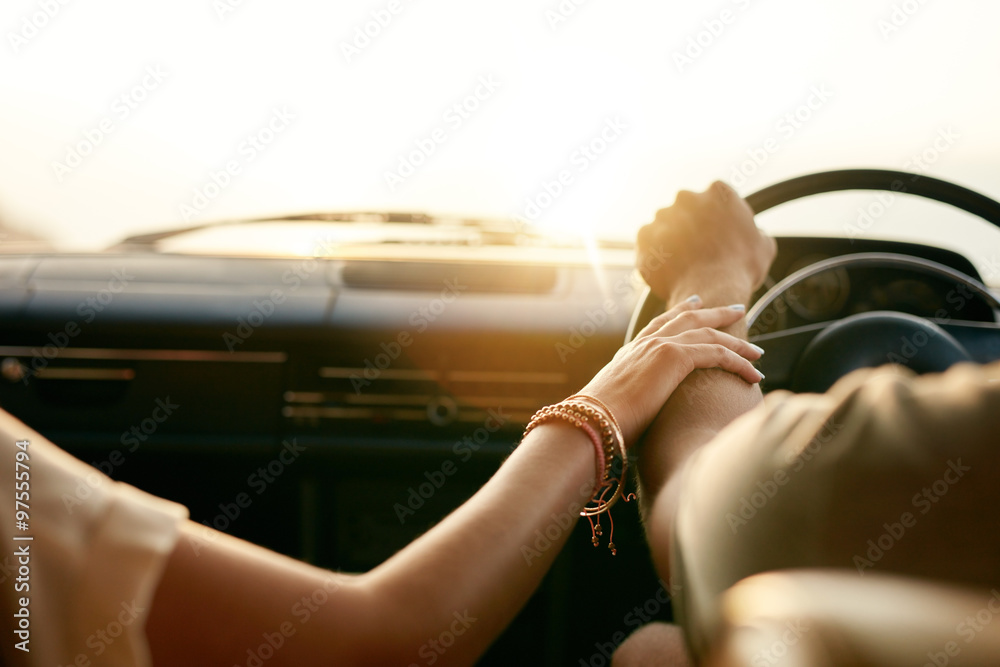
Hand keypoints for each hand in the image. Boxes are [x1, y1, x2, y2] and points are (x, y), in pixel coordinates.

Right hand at [575, 297, 762, 445]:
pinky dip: (739, 362)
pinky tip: (754, 373)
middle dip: (715, 313)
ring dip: (736, 341)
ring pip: (709, 333)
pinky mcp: (675, 357)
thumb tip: (631, 419)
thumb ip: (629, 402)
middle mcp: (646, 343)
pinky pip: (718, 353)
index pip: (660, 324)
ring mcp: (660, 346)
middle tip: (735, 310)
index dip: (680, 313)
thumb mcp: (616, 406)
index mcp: (630, 352)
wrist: (594, 420)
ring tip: (756, 349)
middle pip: (688, 318)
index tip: (696, 305)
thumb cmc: (602, 423)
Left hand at [637, 181, 776, 302]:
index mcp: (718, 192)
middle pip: (687, 208)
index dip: (716, 219)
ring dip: (671, 237)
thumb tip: (756, 234)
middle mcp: (687, 197)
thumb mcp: (764, 247)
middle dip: (690, 224)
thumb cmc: (741, 269)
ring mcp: (663, 215)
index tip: (716, 235)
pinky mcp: (645, 236)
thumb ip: (757, 232)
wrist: (711, 290)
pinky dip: (655, 252)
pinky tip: (669, 267)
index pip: (715, 199)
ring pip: (665, 224)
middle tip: (698, 249)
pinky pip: (649, 242)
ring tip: (683, 262)